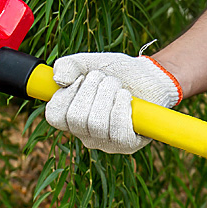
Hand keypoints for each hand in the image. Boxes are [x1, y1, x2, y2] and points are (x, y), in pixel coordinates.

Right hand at [45, 52, 182, 153]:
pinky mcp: (128, 145)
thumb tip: (59, 79)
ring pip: (97, 125)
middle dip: (93, 90)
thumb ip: (69, 65)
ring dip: (109, 96)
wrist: (151, 77)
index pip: (55, 116)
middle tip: (107, 80)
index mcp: (71, 117)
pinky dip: (122, 109)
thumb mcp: (91, 62)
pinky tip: (127, 98)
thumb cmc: (120, 73)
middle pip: (77, 119)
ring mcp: (107, 142)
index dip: (66, 95)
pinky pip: (118, 133)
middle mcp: (86, 134)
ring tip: (119, 87)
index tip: (81, 78)